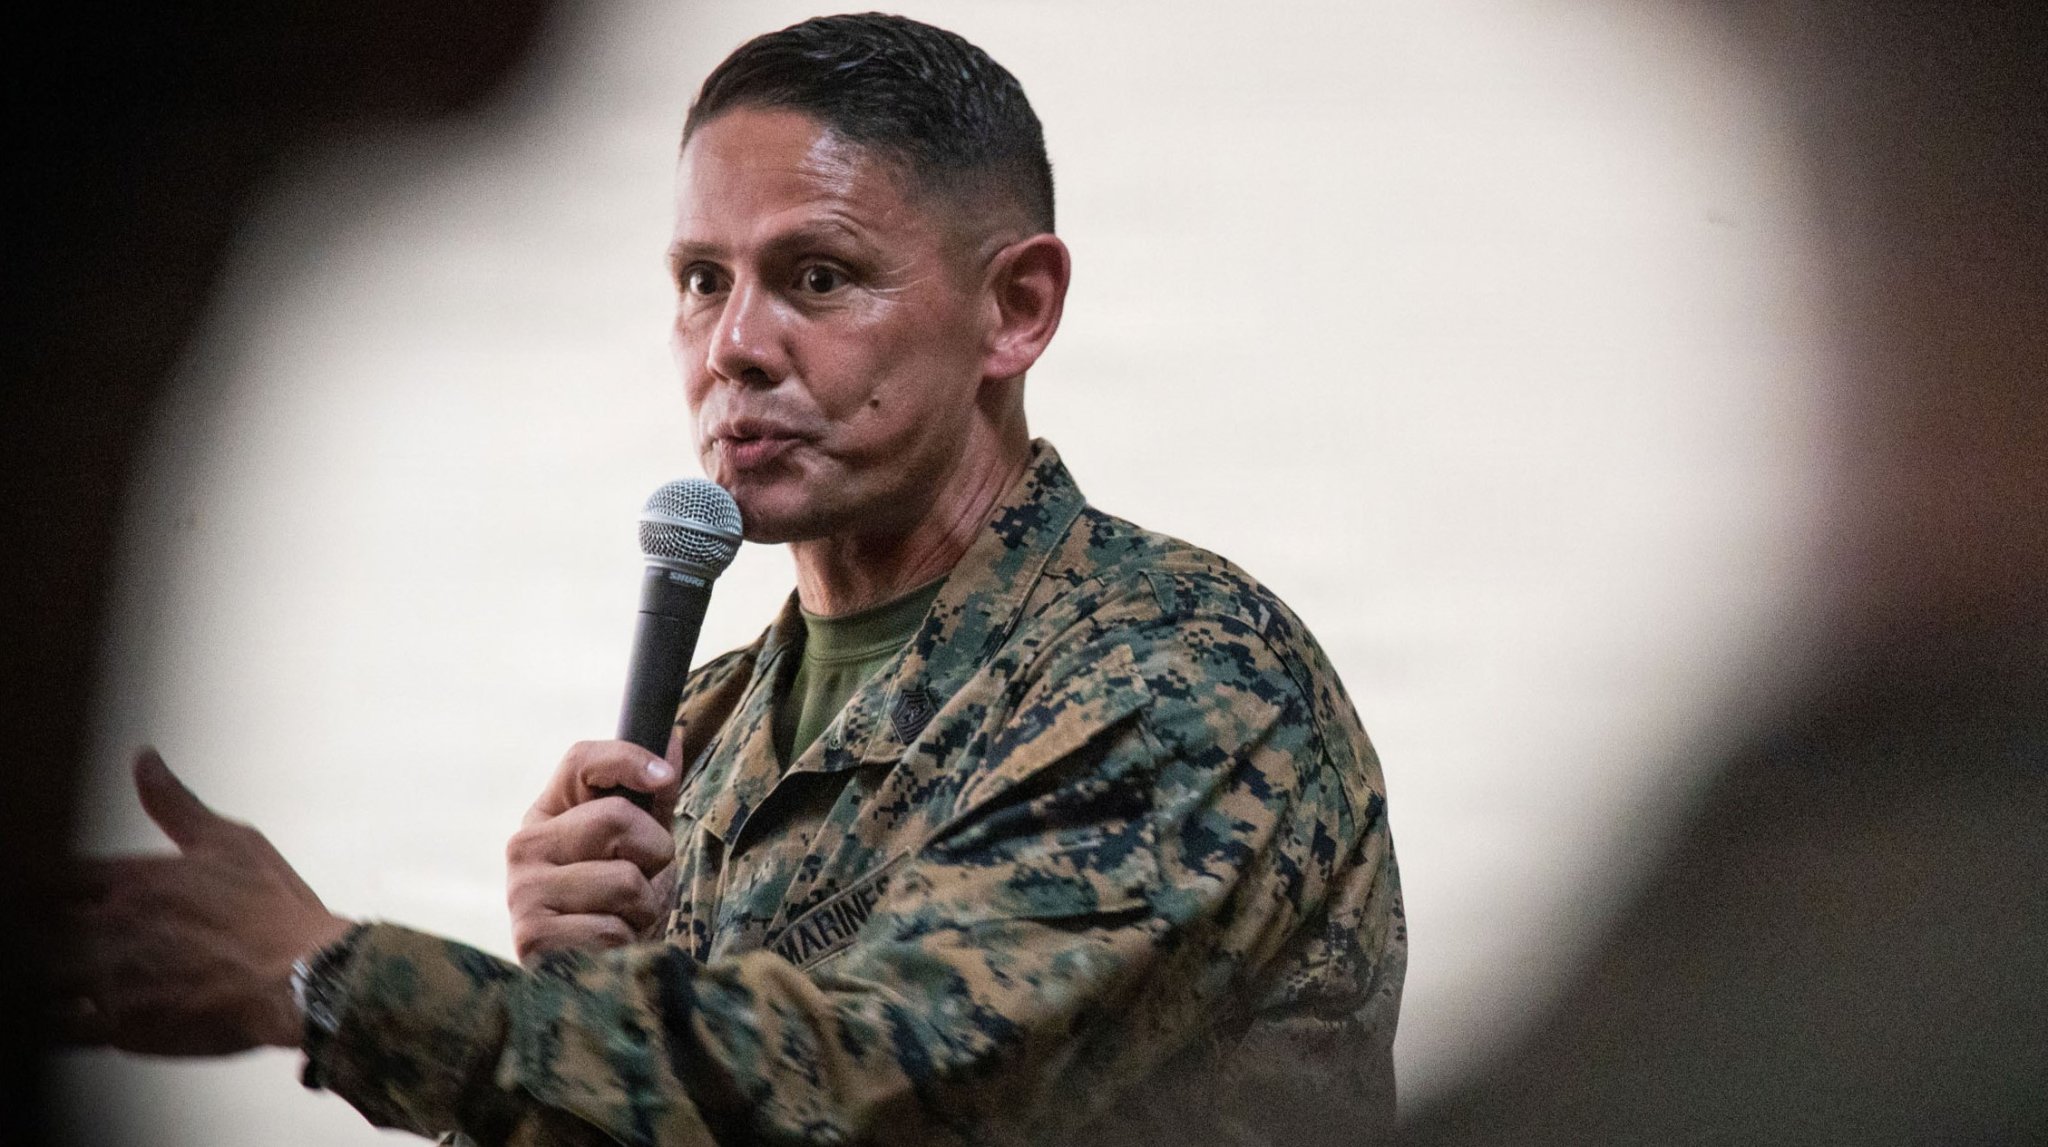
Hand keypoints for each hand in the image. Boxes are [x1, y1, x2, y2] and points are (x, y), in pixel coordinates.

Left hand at [62, 749, 352, 1054]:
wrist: (307, 977)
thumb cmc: (275, 910)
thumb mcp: (231, 841)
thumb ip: (175, 803)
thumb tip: (143, 759)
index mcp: (133, 880)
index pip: (50, 879)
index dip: (37, 890)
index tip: (40, 898)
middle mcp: (112, 928)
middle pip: (33, 930)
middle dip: (35, 932)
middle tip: (44, 936)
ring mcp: (112, 982)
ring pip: (38, 980)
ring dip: (40, 976)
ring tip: (52, 975)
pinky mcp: (123, 1030)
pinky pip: (60, 1031)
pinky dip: (54, 1024)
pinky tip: (63, 1017)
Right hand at [506, 739, 682, 964]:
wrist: (598, 974)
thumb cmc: (618, 902)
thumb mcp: (643, 844)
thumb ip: (654, 795)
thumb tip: (671, 737)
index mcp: (549, 813)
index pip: (580, 761)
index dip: (627, 759)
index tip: (664, 776)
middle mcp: (524, 845)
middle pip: (616, 819)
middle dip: (655, 855)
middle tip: (643, 881)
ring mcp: (522, 892)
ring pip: (624, 879)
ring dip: (645, 905)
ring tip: (626, 918)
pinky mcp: (531, 938)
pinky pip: (613, 927)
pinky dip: (628, 941)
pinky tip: (609, 947)